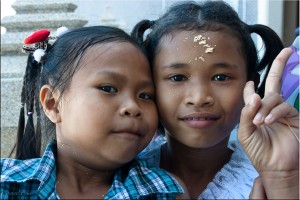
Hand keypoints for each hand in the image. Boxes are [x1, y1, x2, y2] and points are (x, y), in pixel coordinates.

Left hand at [238, 48, 298, 198]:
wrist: (274, 168)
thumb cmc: (258, 151)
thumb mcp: (245, 132)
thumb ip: (246, 113)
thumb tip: (254, 93)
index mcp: (258, 110)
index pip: (255, 93)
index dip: (251, 87)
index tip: (251, 82)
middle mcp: (272, 108)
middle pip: (276, 82)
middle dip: (281, 65)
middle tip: (287, 50)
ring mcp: (284, 112)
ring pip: (275, 98)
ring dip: (265, 108)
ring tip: (259, 123)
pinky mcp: (295, 118)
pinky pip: (284, 108)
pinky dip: (274, 113)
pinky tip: (267, 122)